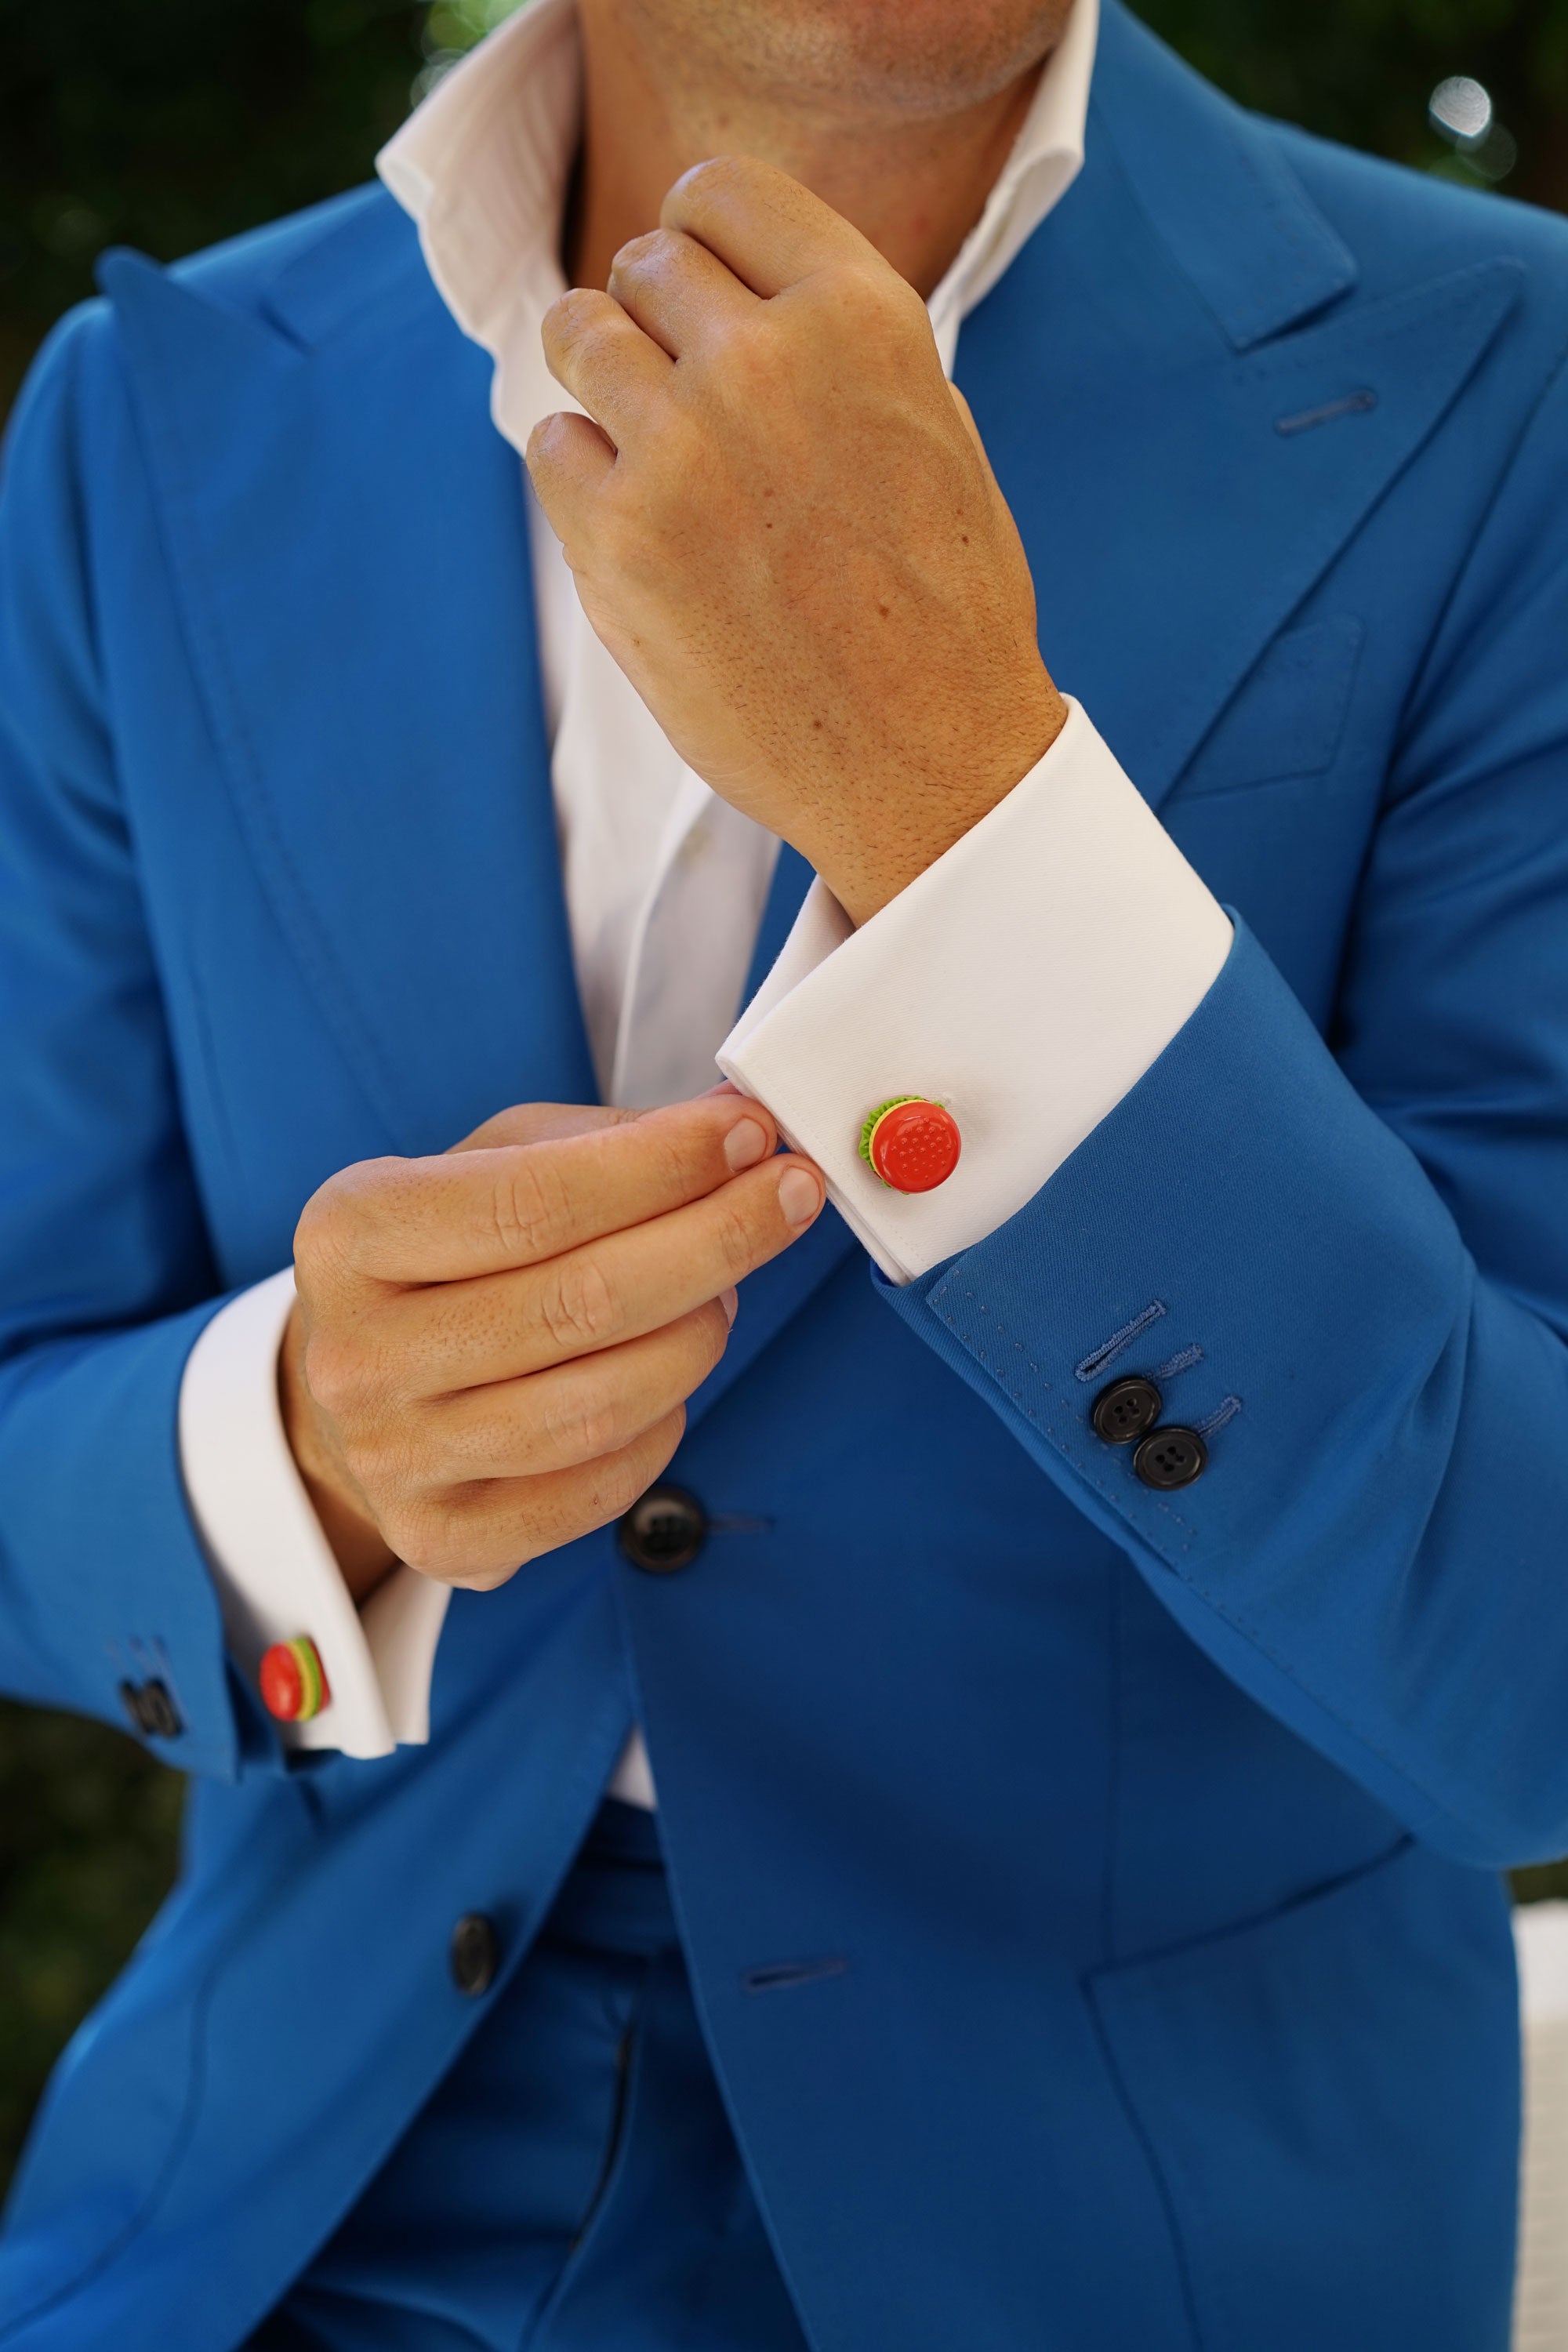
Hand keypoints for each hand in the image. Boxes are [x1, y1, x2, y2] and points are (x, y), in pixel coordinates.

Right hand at [280, 1093, 824, 1601]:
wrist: (361, 1387)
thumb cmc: (446, 1257)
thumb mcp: (490, 1163)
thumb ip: (606, 1142)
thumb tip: (739, 1128)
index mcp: (350, 1232)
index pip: (533, 1202)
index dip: (661, 1167)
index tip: (752, 1135)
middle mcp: (356, 1354)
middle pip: (581, 1304)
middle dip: (716, 1241)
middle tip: (788, 1198)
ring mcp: (394, 1459)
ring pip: (601, 1407)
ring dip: (698, 1337)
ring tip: (725, 1290)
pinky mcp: (442, 1539)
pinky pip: (599, 1489)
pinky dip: (663, 1426)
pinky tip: (672, 1376)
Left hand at [526, 155, 1066, 927]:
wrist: (927, 762)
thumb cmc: (938, 606)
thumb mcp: (929, 425)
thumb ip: (832, 339)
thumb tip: (722, 281)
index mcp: (862, 317)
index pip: (721, 191)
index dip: (701, 238)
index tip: (705, 290)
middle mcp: (765, 362)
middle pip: (643, 264)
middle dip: (655, 318)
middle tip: (689, 398)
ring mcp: (681, 450)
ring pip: (577, 335)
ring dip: (603, 379)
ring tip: (652, 447)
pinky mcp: (617, 542)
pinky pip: (552, 449)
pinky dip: (584, 479)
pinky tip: (646, 532)